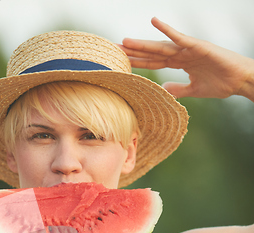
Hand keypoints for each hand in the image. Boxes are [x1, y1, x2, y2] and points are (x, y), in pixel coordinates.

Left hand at [120, 17, 253, 100]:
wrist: (239, 81)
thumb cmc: (220, 83)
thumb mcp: (194, 90)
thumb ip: (178, 89)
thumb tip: (163, 89)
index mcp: (179, 63)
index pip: (153, 63)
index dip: (137, 62)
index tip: (120, 62)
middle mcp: (181, 54)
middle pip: (152, 53)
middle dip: (133, 52)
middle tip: (113, 50)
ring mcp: (188, 49)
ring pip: (161, 46)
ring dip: (143, 44)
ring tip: (125, 41)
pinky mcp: (198, 46)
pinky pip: (180, 37)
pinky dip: (167, 29)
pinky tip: (154, 21)